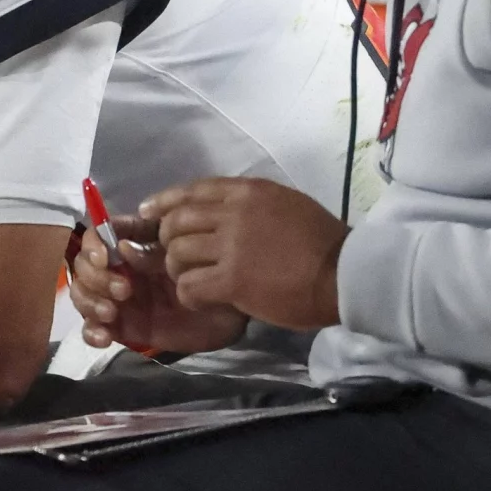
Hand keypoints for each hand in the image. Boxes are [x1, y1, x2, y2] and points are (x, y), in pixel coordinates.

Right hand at [71, 215, 247, 352]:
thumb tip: (120, 248)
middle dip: (95, 278)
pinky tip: (104, 336)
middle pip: (83, 265)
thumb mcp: (186, 255)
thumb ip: (153, 251)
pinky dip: (91, 331)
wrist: (232, 312)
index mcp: (134, 243)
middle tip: (123, 291)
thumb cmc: (213, 272)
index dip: (92, 244)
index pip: (97, 235)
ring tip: (112, 312)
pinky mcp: (123, 326)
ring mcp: (119, 297)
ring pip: (82, 293)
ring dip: (90, 301)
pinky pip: (92, 328)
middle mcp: (121, 267)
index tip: (104, 257)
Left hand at [141, 178, 347, 331]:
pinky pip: (190, 286)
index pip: (193, 190)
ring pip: (177, 253)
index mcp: (249, 191)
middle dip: (167, 241)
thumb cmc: (321, 242)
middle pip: (177, 221)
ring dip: (178, 270)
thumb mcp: (286, 204)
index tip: (147, 213)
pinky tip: (202, 299)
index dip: (165, 202)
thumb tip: (221, 211)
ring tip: (193, 281)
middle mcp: (235, 212)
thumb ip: (251, 205)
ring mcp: (233, 245)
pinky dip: (189, 295)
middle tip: (174, 259)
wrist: (343, 274)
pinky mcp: (233, 280)